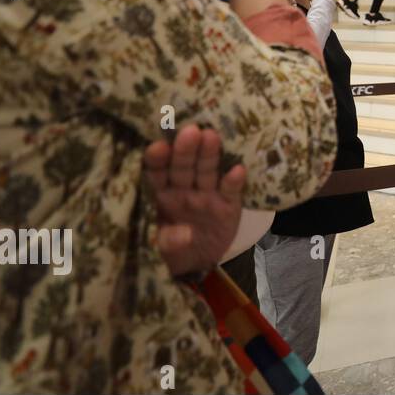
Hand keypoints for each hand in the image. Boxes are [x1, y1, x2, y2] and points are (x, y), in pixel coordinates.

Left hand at [144, 124, 243, 277]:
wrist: (201, 263)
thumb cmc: (176, 248)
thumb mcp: (167, 249)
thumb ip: (170, 240)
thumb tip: (183, 235)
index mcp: (163, 194)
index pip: (158, 173)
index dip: (157, 160)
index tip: (158, 147)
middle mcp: (184, 189)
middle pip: (183, 167)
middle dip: (185, 149)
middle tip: (190, 131)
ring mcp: (208, 194)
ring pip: (206, 172)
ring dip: (209, 155)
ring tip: (211, 137)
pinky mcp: (229, 203)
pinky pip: (231, 190)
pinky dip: (234, 181)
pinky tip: (237, 170)